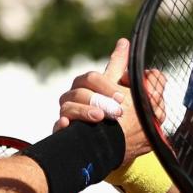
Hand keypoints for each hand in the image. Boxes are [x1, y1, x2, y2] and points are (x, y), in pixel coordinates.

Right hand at [54, 39, 149, 164]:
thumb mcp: (132, 97)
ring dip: (85, 110)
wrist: (111, 148)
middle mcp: (76, 96)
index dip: (107, 85)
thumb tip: (126, 44)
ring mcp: (67, 113)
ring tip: (100, 118)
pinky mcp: (62, 131)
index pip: (93, 77)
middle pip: (81, 88)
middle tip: (118, 111)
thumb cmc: (121, 119)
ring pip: (69, 105)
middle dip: (100, 97)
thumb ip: (135, 75)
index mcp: (91, 86)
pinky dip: (62, 124)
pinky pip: (57, 125)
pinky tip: (68, 125)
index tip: (122, 97)